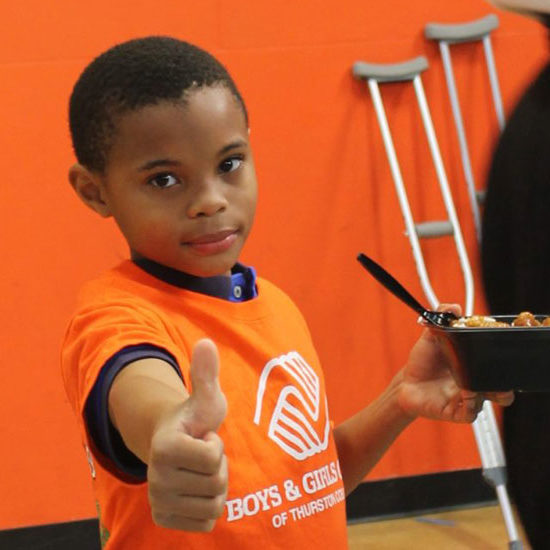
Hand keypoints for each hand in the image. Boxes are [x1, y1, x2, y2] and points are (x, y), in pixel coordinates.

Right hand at [147, 339, 227, 531]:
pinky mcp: (164, 519)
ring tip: (201, 469)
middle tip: (202, 453)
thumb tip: (206, 342)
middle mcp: (155, 478)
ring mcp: (158, 501)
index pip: (213, 458)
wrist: (174, 442)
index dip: (216, 444)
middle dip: (218, 467)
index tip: (202, 436)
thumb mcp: (206, 397)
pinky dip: (209, 507)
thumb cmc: (194, 420)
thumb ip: (205, 373)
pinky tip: (197, 488)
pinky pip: (206, 523)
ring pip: (213, 506)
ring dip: (215, 487)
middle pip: (216, 484)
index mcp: (164, 447)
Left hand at [396, 304, 513, 422]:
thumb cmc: (423, 362)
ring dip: (491, 392)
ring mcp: (468, 398)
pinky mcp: (457, 411)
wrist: (406, 384)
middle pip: (504, 387)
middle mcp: (475, 382)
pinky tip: (465, 394)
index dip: (503, 360)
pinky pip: (472, 412)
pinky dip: (472, 404)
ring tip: (479, 385)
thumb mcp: (431, 336)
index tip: (502, 352)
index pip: (497, 365)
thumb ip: (441, 318)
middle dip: (507, 383)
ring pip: (492, 400)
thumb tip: (453, 307)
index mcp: (474, 365)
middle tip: (500, 376)